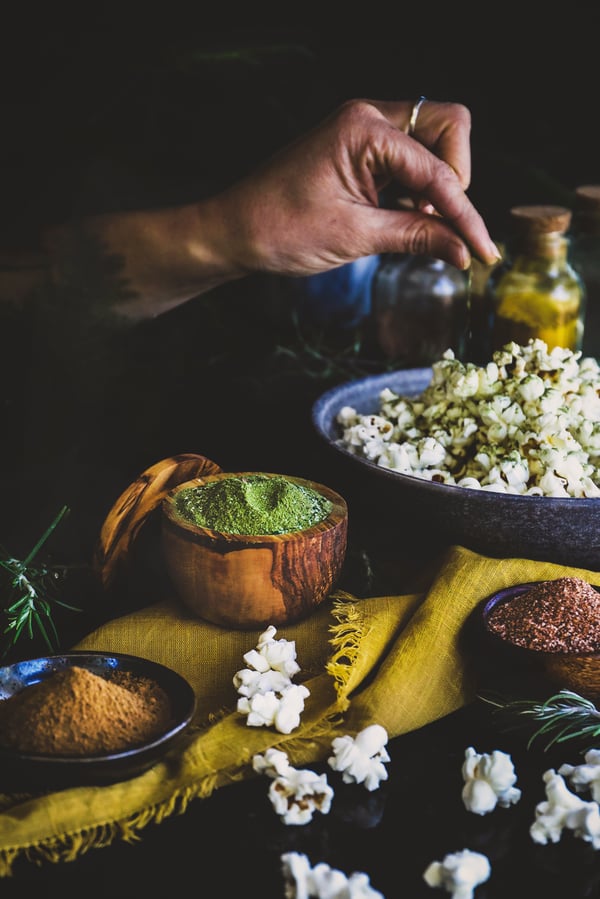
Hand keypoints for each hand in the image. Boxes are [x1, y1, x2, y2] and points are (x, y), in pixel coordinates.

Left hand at [220, 98, 500, 276]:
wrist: (234, 231)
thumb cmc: (280, 229)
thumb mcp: (354, 237)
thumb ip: (415, 236)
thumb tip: (463, 251)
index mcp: (363, 129)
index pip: (437, 171)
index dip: (464, 214)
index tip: (482, 251)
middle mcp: (368, 117)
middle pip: (447, 128)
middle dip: (455, 177)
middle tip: (438, 222)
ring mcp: (365, 131)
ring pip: (433, 142)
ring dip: (437, 186)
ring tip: (416, 226)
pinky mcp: (362, 150)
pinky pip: (409, 159)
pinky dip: (417, 191)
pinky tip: (405, 220)